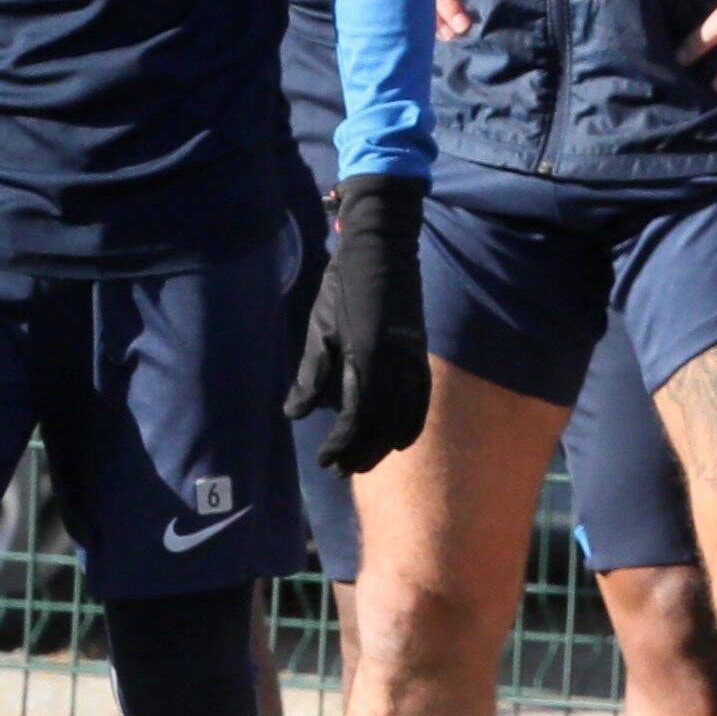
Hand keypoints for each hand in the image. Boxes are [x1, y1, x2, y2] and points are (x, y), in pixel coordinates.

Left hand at [287, 173, 431, 472]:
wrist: (383, 247)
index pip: (356, 415)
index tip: (325, 459)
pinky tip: (400, 440)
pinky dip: (412, 423)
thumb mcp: (319, 327)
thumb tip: (295, 415)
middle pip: (381, 423)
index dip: (340, 443)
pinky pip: (421, 398)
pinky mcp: (420, 352)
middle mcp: (394, 362)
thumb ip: (310, 374)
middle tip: (340, 468)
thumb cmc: (343, 285)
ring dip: (383, 443)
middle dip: (361, 451)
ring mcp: (412, 357)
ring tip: (364, 460)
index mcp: (365, 355)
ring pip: (403, 415)